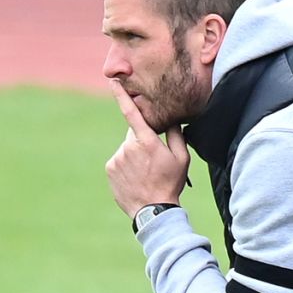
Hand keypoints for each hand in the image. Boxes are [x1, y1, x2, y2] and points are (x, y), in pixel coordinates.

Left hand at [106, 80, 189, 217]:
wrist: (153, 211)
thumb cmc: (170, 183)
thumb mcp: (182, 158)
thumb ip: (176, 134)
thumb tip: (171, 119)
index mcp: (147, 141)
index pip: (131, 112)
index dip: (122, 95)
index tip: (112, 81)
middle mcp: (128, 147)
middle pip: (134, 134)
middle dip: (142, 141)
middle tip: (153, 160)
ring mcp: (117, 158)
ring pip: (126, 148)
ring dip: (134, 155)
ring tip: (145, 173)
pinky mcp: (110, 169)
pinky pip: (119, 161)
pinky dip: (126, 166)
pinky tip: (135, 178)